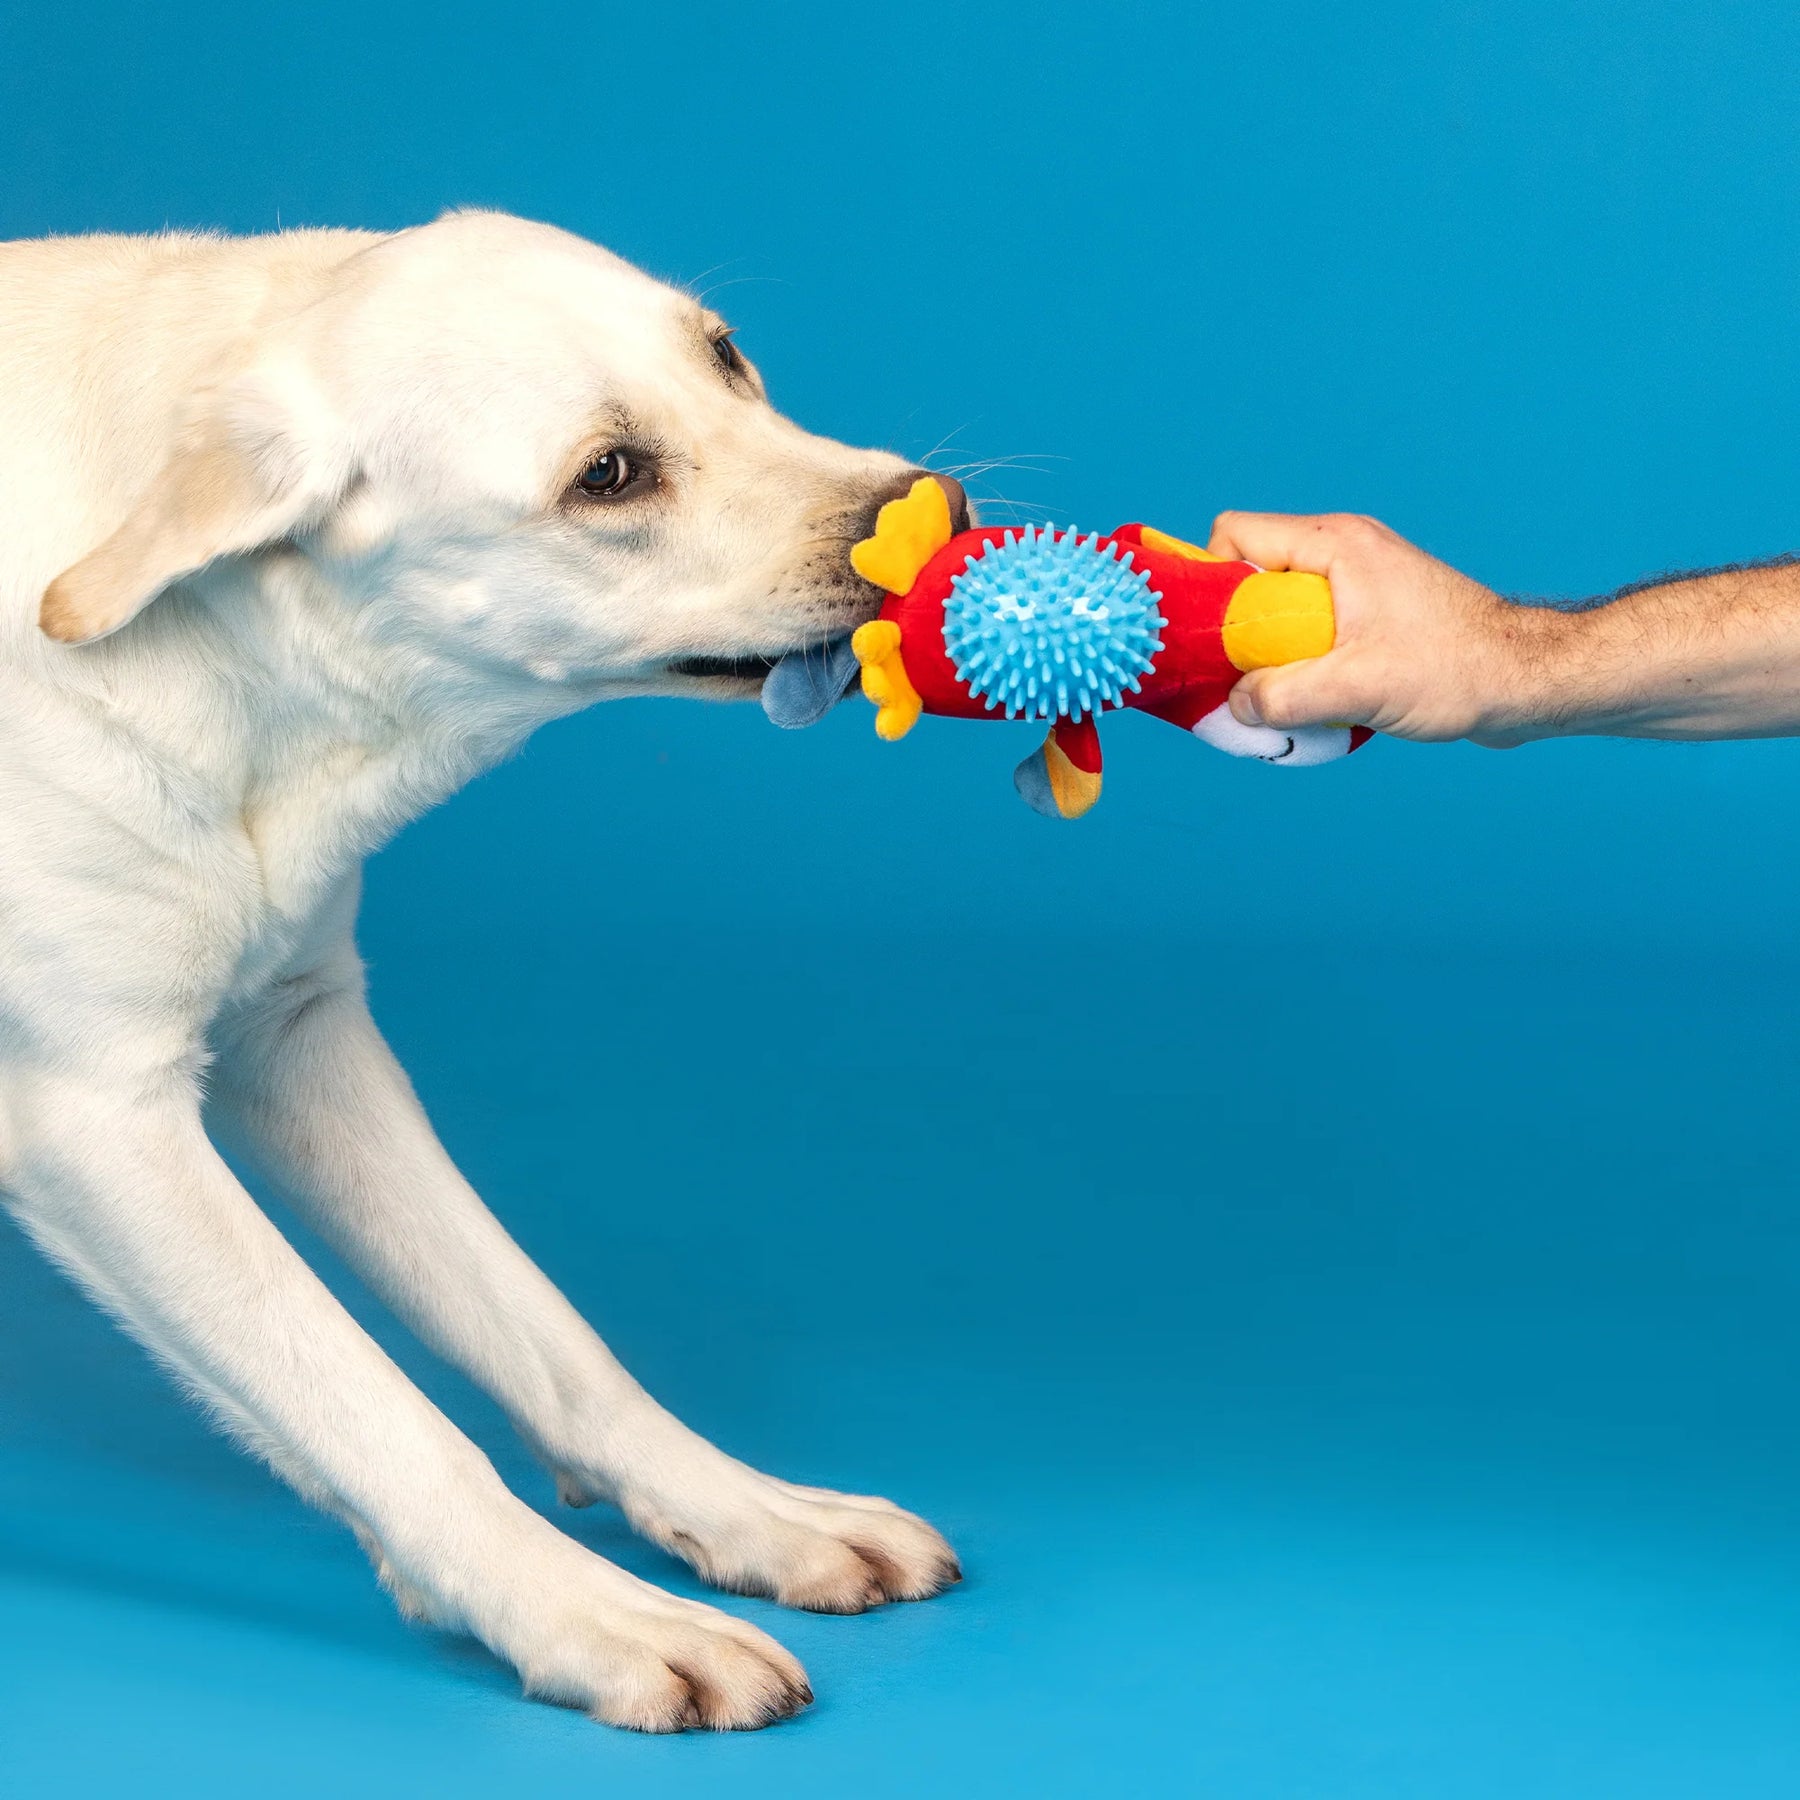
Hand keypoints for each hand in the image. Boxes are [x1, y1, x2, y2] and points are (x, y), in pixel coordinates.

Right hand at [1206, 512, 1565, 746]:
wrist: (1527, 682)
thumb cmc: (1458, 671)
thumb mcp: (1357, 689)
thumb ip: (1282, 696)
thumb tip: (1236, 702)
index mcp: (1335, 544)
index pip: (1235, 535)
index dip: (1210, 583)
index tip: (1215, 639)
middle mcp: (1343, 551)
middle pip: (1250, 577)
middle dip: (1239, 633)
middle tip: (1252, 680)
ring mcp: (1359, 582)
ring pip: (1278, 611)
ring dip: (1273, 658)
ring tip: (1293, 699)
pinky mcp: (1372, 614)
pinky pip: (1309, 633)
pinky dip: (1302, 668)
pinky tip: (1324, 704)